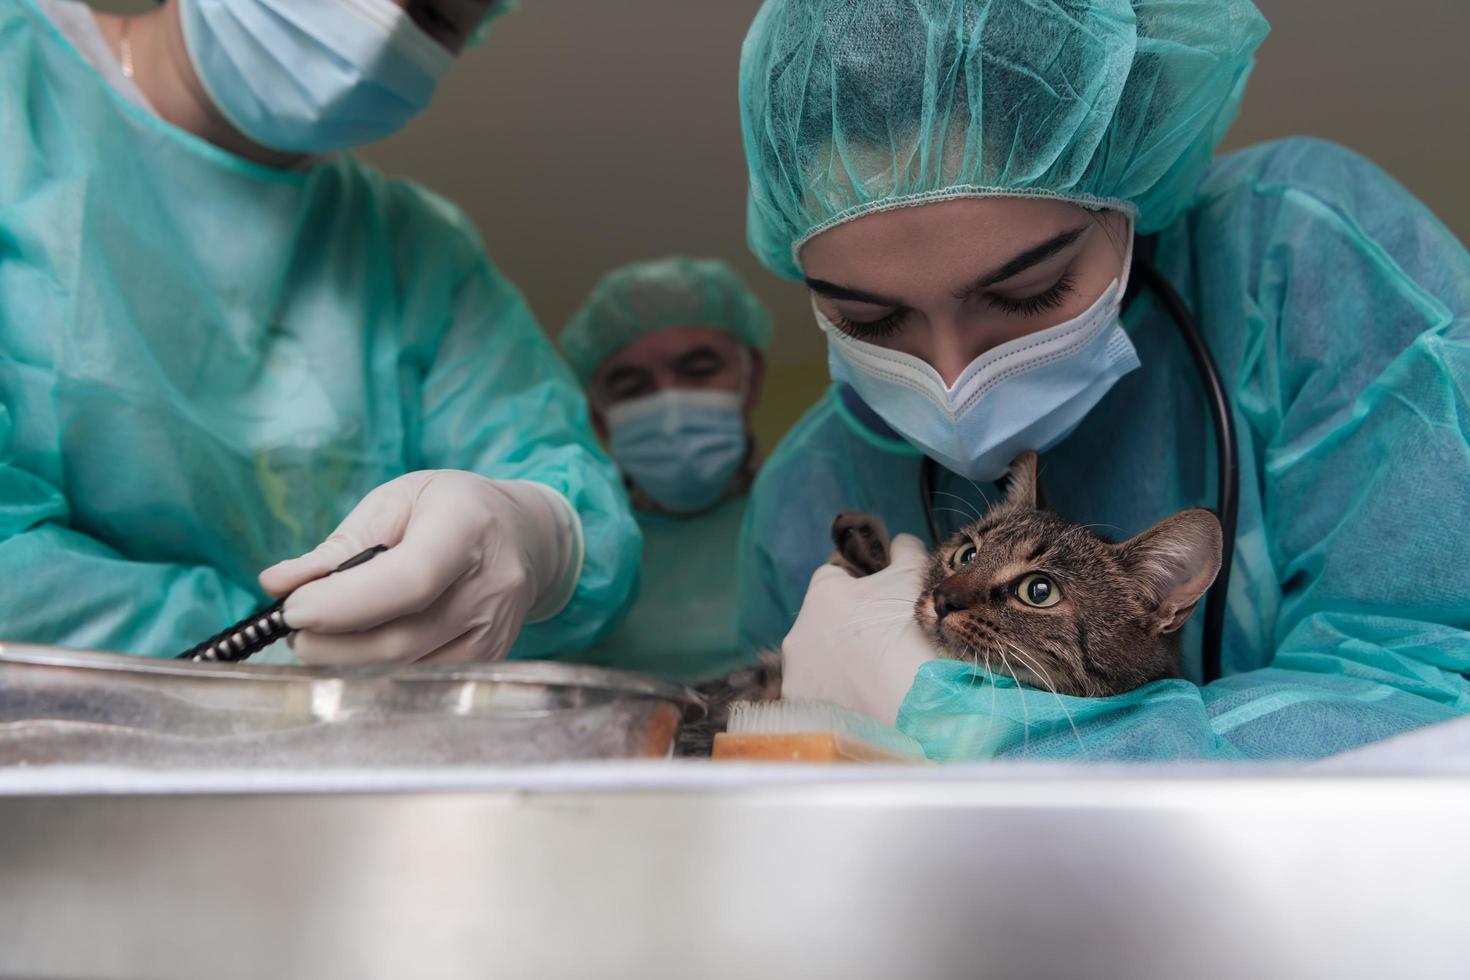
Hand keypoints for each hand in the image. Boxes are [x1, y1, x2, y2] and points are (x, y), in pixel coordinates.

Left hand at [259, 471, 579, 664]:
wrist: (526, 535)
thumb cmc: (451, 510)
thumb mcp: (395, 503)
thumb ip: (338, 546)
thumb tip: (277, 585)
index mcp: (468, 528)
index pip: (410, 579)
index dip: (344, 603)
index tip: (292, 610)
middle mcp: (492, 586)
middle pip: (401, 638)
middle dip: (331, 642)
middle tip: (292, 629)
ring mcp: (495, 632)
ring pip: (406, 669)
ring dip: (347, 660)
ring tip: (320, 636)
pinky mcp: (489, 660)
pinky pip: (421, 679)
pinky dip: (377, 670)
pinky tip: (357, 650)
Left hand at [780, 533, 936, 724]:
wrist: (911, 704)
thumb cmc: (909, 631)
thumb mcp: (914, 576)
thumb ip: (904, 551)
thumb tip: (899, 542)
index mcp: (820, 595)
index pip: (834, 577)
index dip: (860, 584)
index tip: (883, 600)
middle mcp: (798, 634)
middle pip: (825, 623)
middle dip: (851, 629)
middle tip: (887, 643)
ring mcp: (797, 677)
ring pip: (821, 664)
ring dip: (843, 667)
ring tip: (880, 678)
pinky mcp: (803, 712)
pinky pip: (821, 698)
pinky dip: (841, 699)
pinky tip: (869, 703)